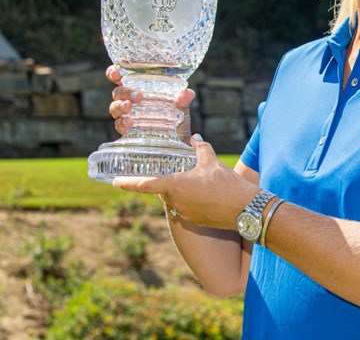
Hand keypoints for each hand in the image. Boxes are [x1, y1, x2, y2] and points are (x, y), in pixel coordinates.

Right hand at [106, 65, 195, 143]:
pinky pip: (119, 125)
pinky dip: (122, 123)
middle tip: (138, 96)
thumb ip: (183, 100)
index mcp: (139, 88)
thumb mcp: (182, 108)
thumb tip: (188, 93)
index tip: (116, 73)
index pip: (121, 77)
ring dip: (120, 106)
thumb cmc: (176, 119)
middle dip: (125, 92)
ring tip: (129, 107)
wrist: (178, 142)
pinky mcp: (127, 130)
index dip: (114, 73)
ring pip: (115, 107)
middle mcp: (130, 100)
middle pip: (118, 92)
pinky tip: (129, 122)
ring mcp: (127, 115)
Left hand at [112, 134, 257, 229]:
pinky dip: (190, 200)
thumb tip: (194, 137)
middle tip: (171, 172)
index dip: (128, 183)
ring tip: (195, 181)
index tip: (115, 182)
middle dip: (164, 182)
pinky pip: (185, 208)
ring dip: (179, 191)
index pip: (145, 184)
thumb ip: (200, 148)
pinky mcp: (195, 221)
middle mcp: (176, 202)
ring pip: (174, 200)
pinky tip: (204, 193)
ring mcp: (184, 214)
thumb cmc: (226, 184)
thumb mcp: (212, 162)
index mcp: (175, 185)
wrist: (245, 209)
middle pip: (162, 191)